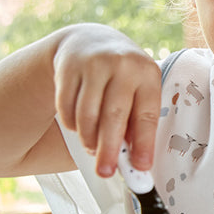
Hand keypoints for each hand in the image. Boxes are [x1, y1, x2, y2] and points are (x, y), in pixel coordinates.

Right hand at [51, 25, 161, 177]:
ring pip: (86, 115)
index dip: (143, 144)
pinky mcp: (68, 68)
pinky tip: (78, 126)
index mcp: (147, 73)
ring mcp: (93, 64)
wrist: (89, 42)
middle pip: (113, 116)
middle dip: (109, 149)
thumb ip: (137, 122)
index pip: (146, 115)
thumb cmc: (121, 77)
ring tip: (92, 147)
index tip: (141, 167)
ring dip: (88, 138)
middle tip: (106, 171)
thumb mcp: (138, 90)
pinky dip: (71, 124)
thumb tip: (135, 161)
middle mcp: (122, 65)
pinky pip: (66, 107)